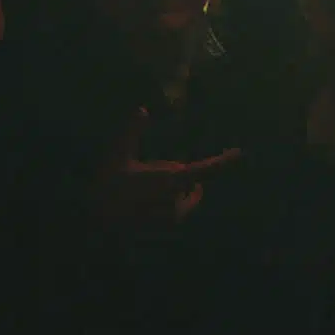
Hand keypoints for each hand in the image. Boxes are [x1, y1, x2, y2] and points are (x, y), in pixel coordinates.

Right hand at [96, 107, 240, 228]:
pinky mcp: (167, 225)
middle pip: (191, 181)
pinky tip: (145, 200)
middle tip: (150, 174)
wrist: (95, 222)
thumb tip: (142, 109)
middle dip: (180, 176)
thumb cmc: (107, 185)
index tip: (239, 153)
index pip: (205, 170)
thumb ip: (131, 131)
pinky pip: (177, 207)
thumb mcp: (117, 153)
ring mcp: (173, 215)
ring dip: (174, 189)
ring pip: (184, 194)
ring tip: (145, 188)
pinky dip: (169, 200)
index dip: (223, 161)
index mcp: (170, 180)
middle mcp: (177, 199)